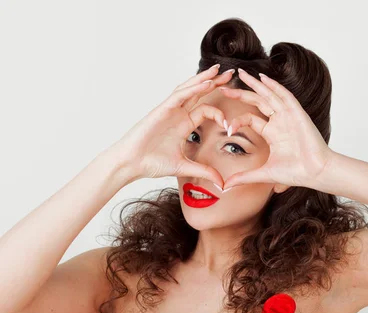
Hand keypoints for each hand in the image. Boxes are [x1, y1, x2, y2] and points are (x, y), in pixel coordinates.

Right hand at [113, 64, 234, 186]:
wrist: (131, 164)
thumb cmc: (151, 163)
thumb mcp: (184, 167)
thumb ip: (204, 171)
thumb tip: (222, 183)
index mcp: (184, 124)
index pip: (206, 111)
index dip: (220, 114)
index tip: (230, 125)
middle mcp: (178, 114)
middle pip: (199, 93)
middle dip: (215, 83)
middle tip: (231, 75)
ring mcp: (170, 110)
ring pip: (189, 89)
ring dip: (204, 78)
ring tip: (219, 70)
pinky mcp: (162, 109)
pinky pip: (180, 95)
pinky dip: (193, 88)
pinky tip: (206, 82)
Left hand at [217, 68, 333, 190]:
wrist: (316, 172)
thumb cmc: (296, 172)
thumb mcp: (264, 174)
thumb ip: (244, 177)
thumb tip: (225, 186)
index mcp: (272, 133)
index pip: (250, 119)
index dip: (237, 121)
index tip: (226, 127)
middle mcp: (280, 122)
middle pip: (257, 102)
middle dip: (241, 94)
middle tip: (224, 87)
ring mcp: (288, 116)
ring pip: (269, 95)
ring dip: (255, 84)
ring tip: (241, 73)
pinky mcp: (297, 113)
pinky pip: (284, 96)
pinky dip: (274, 86)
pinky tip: (262, 78)